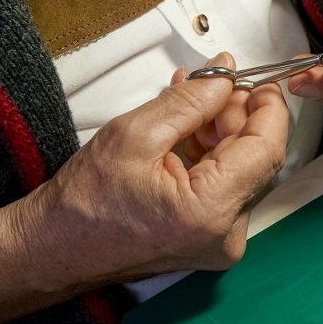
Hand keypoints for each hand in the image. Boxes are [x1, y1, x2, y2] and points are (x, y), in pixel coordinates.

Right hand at [17, 53, 288, 285]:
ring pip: (240, 168)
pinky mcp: (209, 239)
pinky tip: (188, 125)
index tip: (259, 78)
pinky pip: (225, 185)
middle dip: (237, 113)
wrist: (54, 249)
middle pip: (256, 157)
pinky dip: (211, 153)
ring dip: (221, 129)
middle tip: (213, 81)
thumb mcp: (136, 133)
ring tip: (191, 96)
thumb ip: (191, 100)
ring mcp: (219, 241)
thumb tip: (226, 74)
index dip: (267, 107)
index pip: (266, 148)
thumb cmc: (84, 203)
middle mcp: (225, 235)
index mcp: (210, 212)